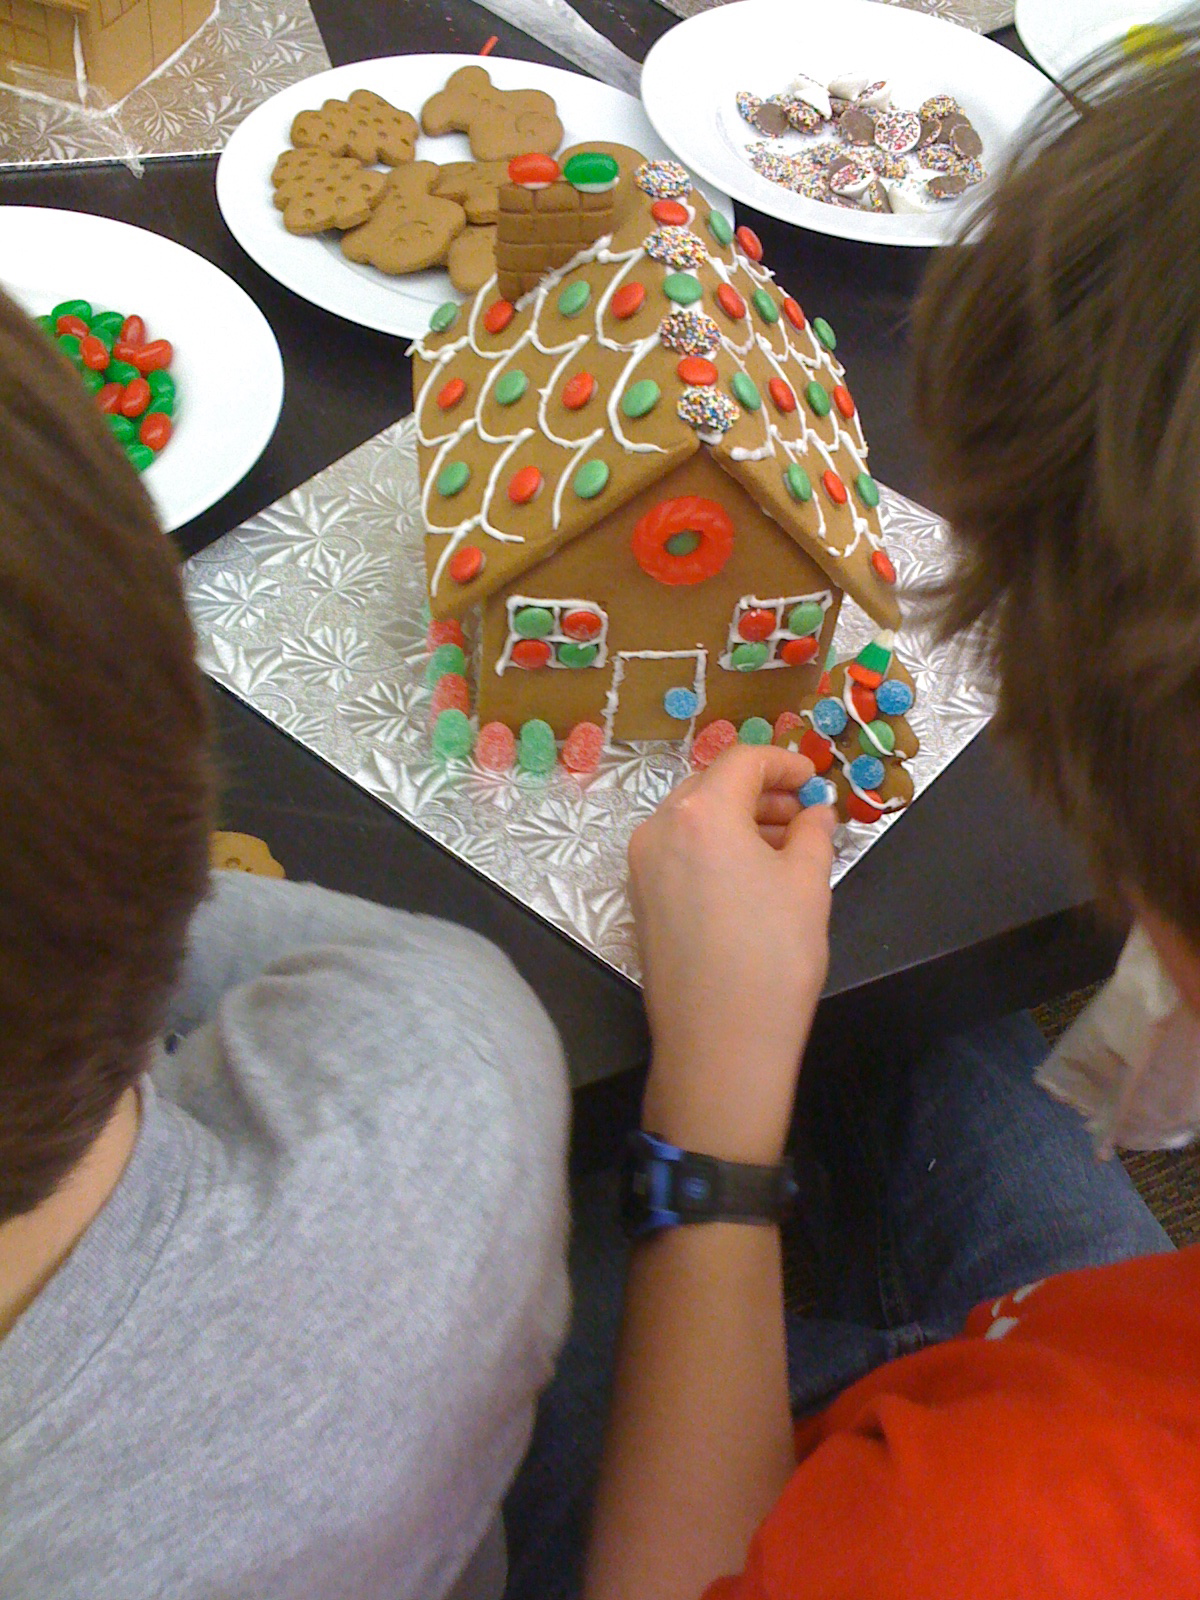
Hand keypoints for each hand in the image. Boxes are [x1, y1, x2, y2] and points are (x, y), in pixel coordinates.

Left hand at [628, 744, 835, 1164]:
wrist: (720, 1041)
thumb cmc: (773, 957)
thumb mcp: (809, 884)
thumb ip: (813, 833)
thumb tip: (815, 811)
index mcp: (702, 813)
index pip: (743, 760)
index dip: (784, 762)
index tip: (814, 779)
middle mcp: (660, 829)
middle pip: (712, 785)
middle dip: (760, 791)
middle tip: (803, 813)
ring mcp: (642, 866)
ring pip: (692, 819)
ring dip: (737, 820)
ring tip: (784, 847)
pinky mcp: (639, 900)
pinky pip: (678, 853)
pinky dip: (713, 849)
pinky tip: (749, 877)